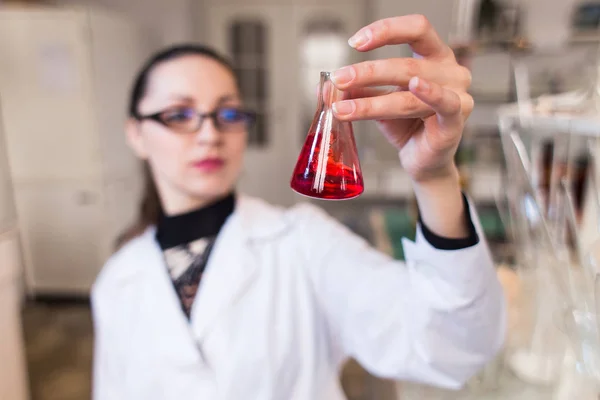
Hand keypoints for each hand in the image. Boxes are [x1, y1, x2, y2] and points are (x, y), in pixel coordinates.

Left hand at [330, 15, 472, 182]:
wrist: (422, 161)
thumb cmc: (407, 126)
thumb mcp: (378, 101)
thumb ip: (358, 89)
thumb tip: (326, 84)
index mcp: (434, 56)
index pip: (416, 29)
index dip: (386, 30)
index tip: (355, 42)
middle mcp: (450, 71)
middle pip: (406, 64)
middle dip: (368, 72)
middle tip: (339, 79)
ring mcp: (458, 95)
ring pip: (411, 90)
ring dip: (372, 101)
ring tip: (343, 108)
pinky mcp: (456, 121)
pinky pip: (445, 103)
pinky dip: (430, 93)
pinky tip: (413, 87)